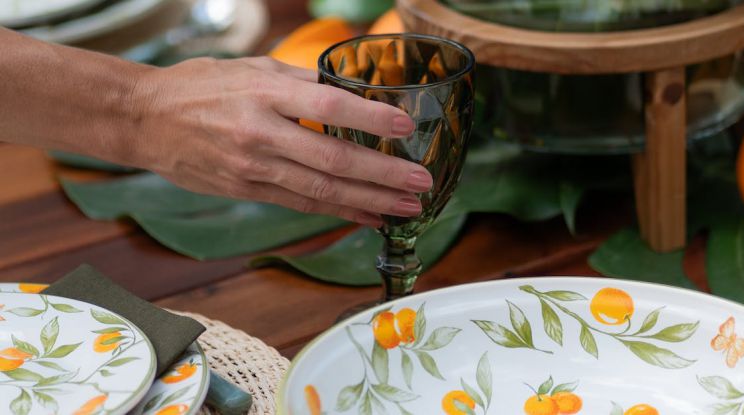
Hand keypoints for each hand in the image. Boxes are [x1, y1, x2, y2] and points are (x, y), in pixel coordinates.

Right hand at [127, 57, 430, 226]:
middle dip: (382, 174)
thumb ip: (302, 82)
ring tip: (406, 207)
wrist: (145, 120)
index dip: (370, 117)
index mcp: (263, 92)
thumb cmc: (201, 86)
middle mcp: (260, 133)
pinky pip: (301, 204)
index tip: (405, 127)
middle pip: (332, 159)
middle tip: (421, 183)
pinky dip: (339, 211)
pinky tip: (368, 215)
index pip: (327, 105)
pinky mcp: (247, 190)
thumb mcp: (252, 67)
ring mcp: (252, 168)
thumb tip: (352, 95)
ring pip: (320, 190)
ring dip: (369, 200)